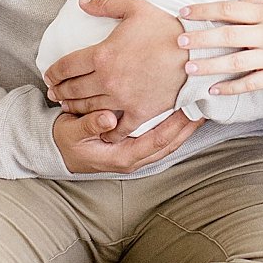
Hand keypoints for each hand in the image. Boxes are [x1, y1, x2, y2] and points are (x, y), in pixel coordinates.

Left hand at [43, 0, 187, 141]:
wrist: (197, 53)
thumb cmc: (168, 29)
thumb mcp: (136, 8)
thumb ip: (106, 4)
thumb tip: (83, 2)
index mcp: (102, 55)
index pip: (66, 66)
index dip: (53, 72)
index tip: (50, 75)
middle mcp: (107, 80)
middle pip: (73, 90)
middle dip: (60, 92)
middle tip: (54, 93)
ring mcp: (123, 99)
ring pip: (90, 108)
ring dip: (76, 109)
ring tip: (70, 107)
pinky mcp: (140, 112)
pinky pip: (118, 127)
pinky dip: (107, 129)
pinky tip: (102, 126)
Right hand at [52, 109, 201, 173]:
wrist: (57, 152)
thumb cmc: (66, 141)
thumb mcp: (72, 133)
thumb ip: (90, 126)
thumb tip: (109, 119)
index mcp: (122, 157)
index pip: (157, 141)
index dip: (176, 125)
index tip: (189, 108)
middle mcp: (133, 159)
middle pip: (171, 143)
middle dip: (188, 126)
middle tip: (204, 104)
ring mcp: (136, 154)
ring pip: (169, 143)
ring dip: (185, 127)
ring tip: (200, 107)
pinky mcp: (136, 146)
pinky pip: (161, 139)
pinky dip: (175, 127)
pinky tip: (183, 113)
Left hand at [176, 0, 262, 94]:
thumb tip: (234, 0)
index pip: (229, 9)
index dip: (204, 10)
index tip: (183, 12)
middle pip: (228, 35)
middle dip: (201, 38)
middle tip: (179, 41)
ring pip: (236, 62)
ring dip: (210, 65)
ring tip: (189, 68)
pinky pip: (251, 83)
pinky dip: (231, 88)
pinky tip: (214, 89)